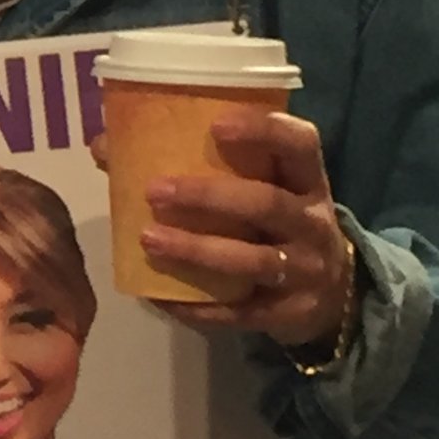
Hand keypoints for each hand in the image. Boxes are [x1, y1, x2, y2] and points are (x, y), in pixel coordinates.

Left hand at [120, 110, 355, 350]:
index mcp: (306, 181)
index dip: (264, 131)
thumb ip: (200, 163)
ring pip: (251, 261)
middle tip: (154, 190)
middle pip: (266, 204)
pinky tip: (159, 297)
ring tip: (148, 239)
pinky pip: (239, 312)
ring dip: (196, 250)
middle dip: (209, 196)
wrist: (332, 298)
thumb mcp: (261, 190)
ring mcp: (304, 271)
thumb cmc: (277, 225)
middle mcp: (312, 223)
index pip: (300, 144)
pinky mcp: (288, 314)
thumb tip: (106, 145)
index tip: (216, 125)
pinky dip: (198, 306)